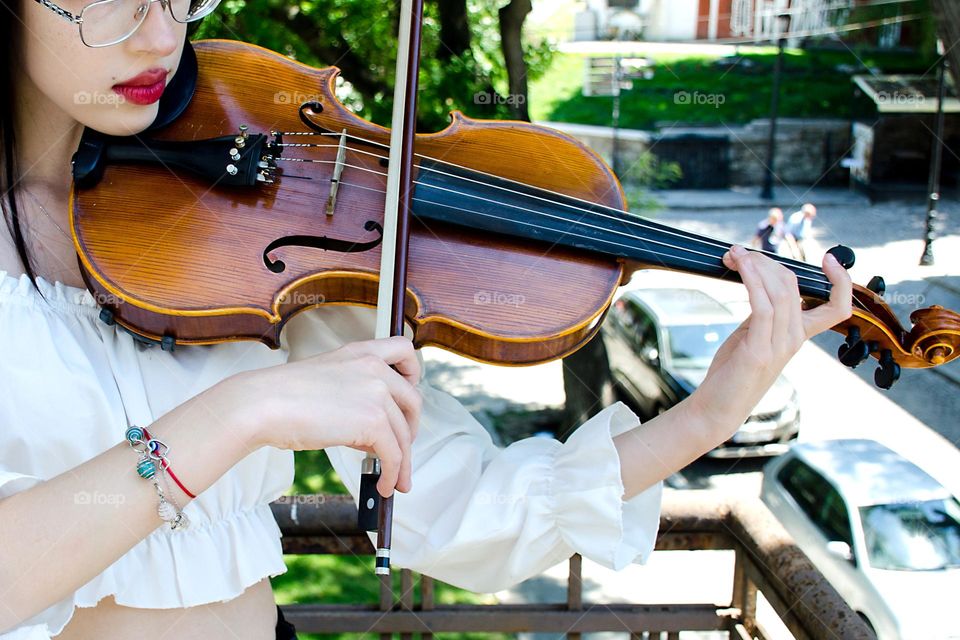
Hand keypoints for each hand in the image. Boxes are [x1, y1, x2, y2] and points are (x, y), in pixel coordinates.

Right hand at [226, 335, 421, 496]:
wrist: (261, 405)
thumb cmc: (282, 396)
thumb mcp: (328, 381)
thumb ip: (356, 396)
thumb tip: (373, 433)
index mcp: (361, 352)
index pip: (404, 350)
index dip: (414, 374)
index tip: (406, 398)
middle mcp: (374, 367)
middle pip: (413, 401)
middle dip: (410, 428)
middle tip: (402, 447)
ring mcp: (376, 393)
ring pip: (404, 434)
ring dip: (403, 462)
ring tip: (395, 480)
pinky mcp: (372, 421)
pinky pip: (394, 454)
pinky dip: (393, 474)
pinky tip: (385, 484)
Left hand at [688, 245, 851, 435]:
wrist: (718, 408)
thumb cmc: (733, 372)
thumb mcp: (752, 336)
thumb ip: (763, 313)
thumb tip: (759, 281)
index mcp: (799, 336)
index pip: (838, 307)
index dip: (841, 282)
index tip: (829, 258)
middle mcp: (794, 339)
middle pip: (794, 285)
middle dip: (767, 260)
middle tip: (739, 251)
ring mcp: (780, 346)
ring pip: (780, 291)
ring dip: (756, 265)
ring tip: (735, 253)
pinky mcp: (759, 350)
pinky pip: (763, 306)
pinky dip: (752, 281)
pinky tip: (740, 267)